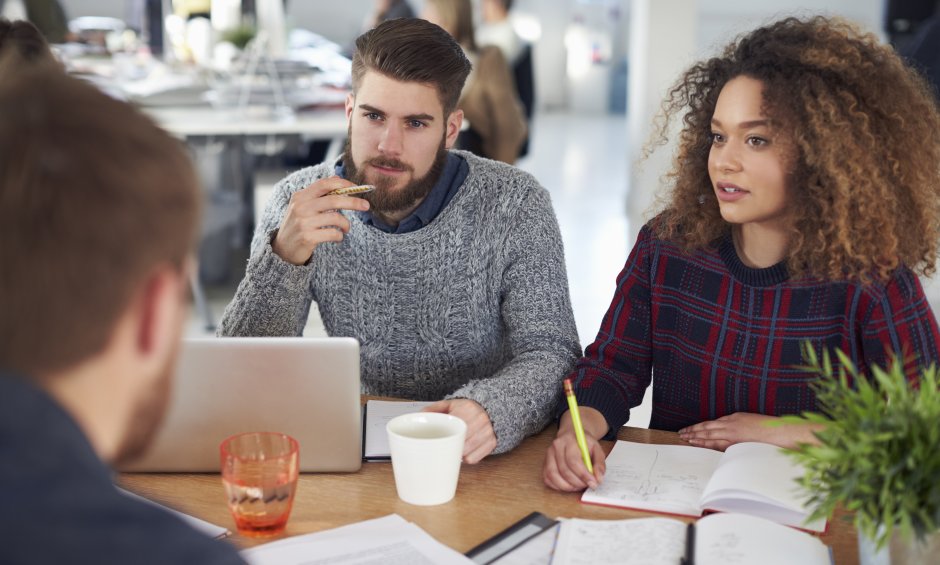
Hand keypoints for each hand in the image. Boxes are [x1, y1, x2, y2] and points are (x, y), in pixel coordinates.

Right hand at [271, 176, 370, 264]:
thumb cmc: (298, 225)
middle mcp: (300, 207)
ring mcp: (303, 222)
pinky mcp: (307, 237)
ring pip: (336, 218)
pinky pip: (333, 233)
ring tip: (346, 228)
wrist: (283, 249)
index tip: (356, 188)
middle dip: (353, 202)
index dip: (343, 184)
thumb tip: (338, 179)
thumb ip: (319, 194)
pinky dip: (339, 236)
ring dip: (346, 224)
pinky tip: (337, 237)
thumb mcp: (303, 206)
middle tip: (366, 206)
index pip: (324, 184)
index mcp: (300, 196)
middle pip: (334, 199)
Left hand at [423, 399, 496, 463]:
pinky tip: (464, 451)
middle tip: (443, 447)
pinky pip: (475, 459)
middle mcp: (481, 420)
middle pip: (461, 442)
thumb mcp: (450, 404)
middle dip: (450, 447)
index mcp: (468, 408)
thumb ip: (435, 408)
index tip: (438, 440)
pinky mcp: (492, 443)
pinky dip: (467, 458)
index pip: (455, 427)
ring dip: (458, 455)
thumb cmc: (466, 409)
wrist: (489, 409)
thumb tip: (420, 415)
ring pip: (467, 453)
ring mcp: (488, 432)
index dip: (446, 436)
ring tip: (453, 448)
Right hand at [543, 407, 607, 491]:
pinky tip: (568, 485)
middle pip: (564, 470)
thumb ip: (599, 464)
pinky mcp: (545, 463)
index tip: (593, 483)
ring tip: (578, 486)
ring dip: (567, 486)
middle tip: (587, 485)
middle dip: (577, 482)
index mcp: (569, 440)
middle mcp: (556, 446)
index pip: (573, 461)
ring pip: (553, 475)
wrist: (572, 436)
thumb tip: (598, 479)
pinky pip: (547, 478)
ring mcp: (548, 455)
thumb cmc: (585, 444)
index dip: (583, 475)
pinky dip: (557, 486)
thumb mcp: (597, 449)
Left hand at [678, 412, 823, 450]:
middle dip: (693, 431)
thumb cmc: (769, 429)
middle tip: (681, 434)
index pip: (712, 423)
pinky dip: (707, 445)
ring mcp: (733, 434)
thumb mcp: (750, 421)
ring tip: (686, 439)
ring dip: (697, 438)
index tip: (689, 429)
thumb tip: (727, 434)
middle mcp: (731, 424)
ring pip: (710, 436)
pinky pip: (718, 445)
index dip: (699, 427)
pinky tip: (699, 446)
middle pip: (707, 428)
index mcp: (734, 418)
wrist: (781, 433)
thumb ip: (737, 426)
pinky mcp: (737, 443)